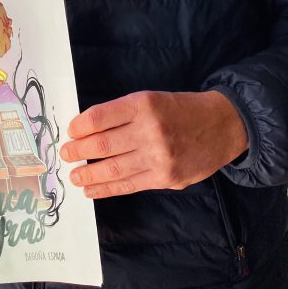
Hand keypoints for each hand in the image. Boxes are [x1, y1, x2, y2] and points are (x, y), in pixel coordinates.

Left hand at [60, 90, 247, 198]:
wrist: (221, 125)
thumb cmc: (181, 110)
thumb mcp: (152, 99)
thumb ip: (123, 114)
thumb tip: (87, 131)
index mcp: (144, 105)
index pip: (100, 117)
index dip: (79, 127)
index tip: (70, 132)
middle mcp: (150, 130)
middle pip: (103, 144)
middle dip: (78, 151)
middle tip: (66, 155)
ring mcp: (158, 157)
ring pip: (113, 168)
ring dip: (88, 174)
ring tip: (74, 175)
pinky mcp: (165, 178)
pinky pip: (128, 185)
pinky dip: (106, 188)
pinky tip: (92, 189)